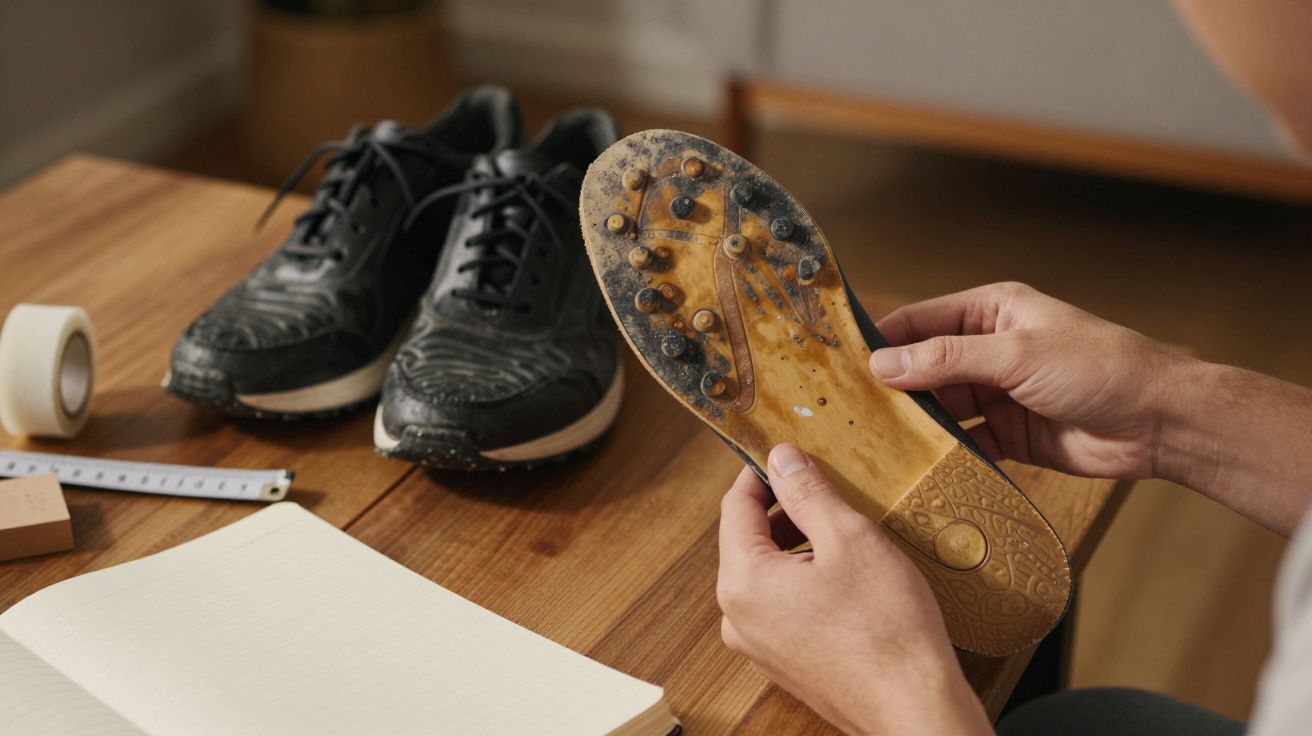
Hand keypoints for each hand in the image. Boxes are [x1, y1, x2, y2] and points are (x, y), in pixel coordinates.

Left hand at [717, 444, 991, 735]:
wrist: (914, 710)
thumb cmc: (887, 634)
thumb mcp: (850, 539)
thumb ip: (808, 492)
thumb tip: (781, 459)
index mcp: (742, 582)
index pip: (736, 506)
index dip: (762, 472)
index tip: (788, 454)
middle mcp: (738, 617)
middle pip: (750, 540)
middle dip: (786, 510)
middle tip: (828, 489)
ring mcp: (759, 644)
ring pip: (769, 572)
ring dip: (800, 545)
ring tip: (846, 534)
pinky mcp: (784, 661)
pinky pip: (784, 604)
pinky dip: (807, 580)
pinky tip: (848, 576)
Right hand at [871, 281, 1188, 480]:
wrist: (1159, 422)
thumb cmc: (1098, 368)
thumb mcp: (1017, 355)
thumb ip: (948, 359)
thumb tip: (883, 365)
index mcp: (990, 312)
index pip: (919, 322)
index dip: (880, 341)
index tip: (838, 364)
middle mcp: (988, 349)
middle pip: (923, 368)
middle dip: (889, 389)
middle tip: (844, 413)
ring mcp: (997, 393)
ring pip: (940, 408)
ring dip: (913, 425)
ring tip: (870, 444)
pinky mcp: (1008, 435)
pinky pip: (964, 443)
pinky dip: (943, 455)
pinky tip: (915, 469)